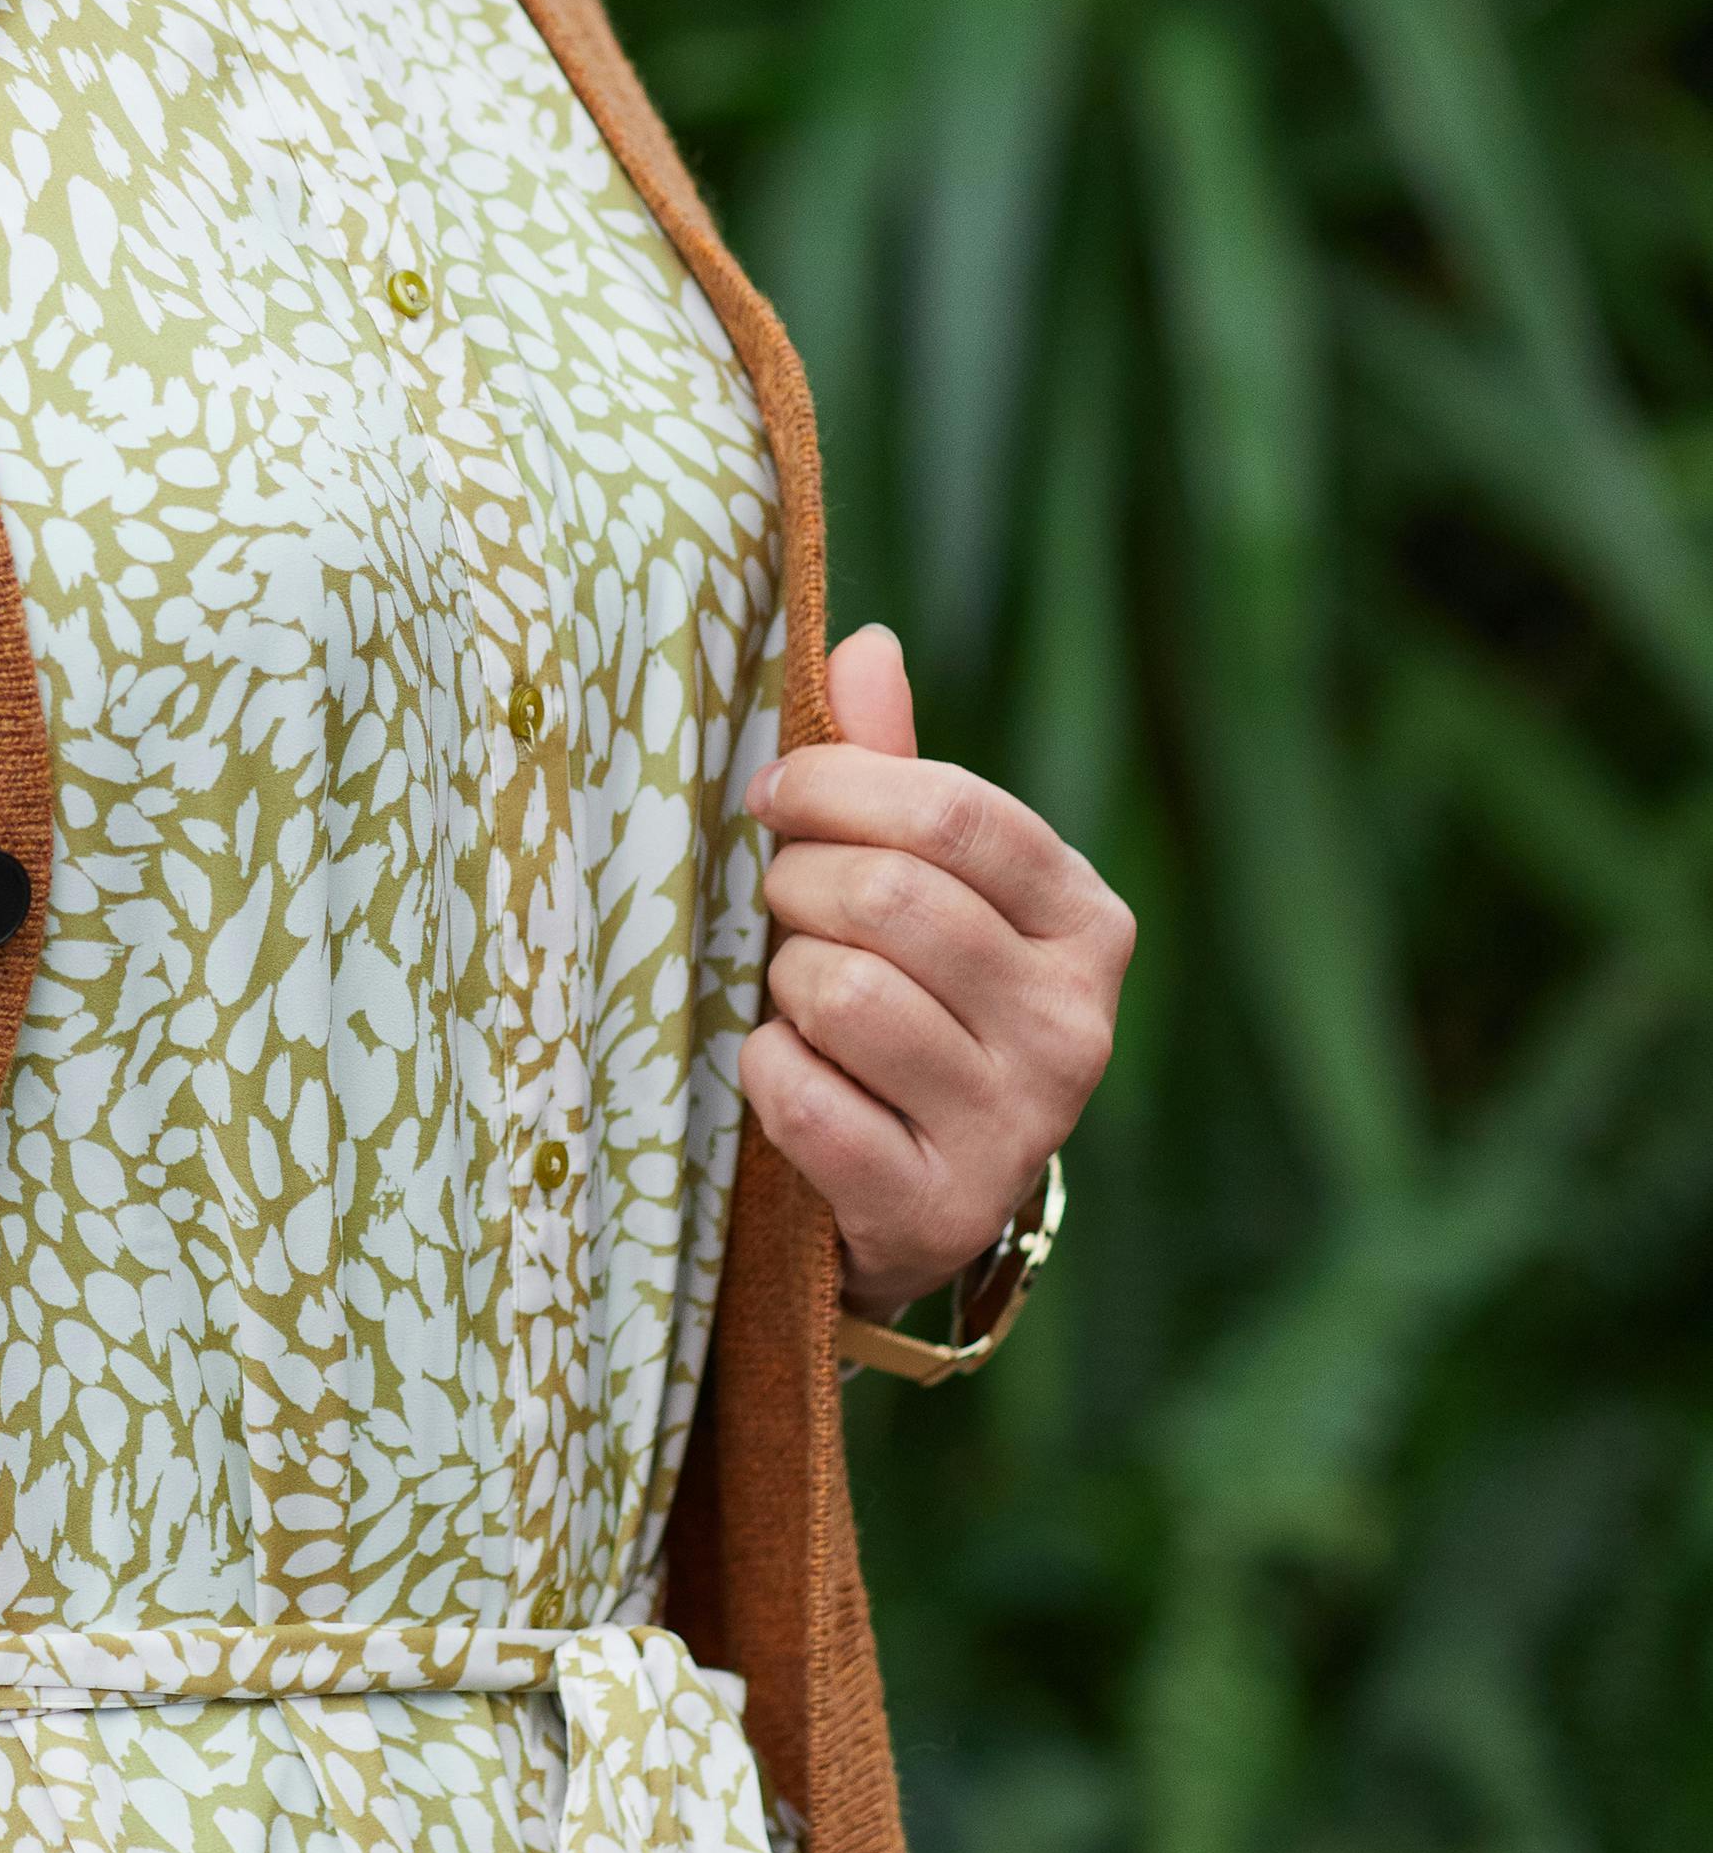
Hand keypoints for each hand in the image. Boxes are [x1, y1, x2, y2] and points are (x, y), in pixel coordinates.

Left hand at [740, 623, 1132, 1319]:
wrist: (910, 1197)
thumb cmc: (905, 1004)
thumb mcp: (916, 886)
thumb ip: (890, 773)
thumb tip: (864, 644)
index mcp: (1086, 923)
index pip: (957, 814)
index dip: (837, 787)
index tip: (771, 795)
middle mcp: (1074, 1027)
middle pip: (889, 897)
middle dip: (795, 886)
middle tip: (780, 908)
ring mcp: (1016, 1128)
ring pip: (842, 994)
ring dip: (782, 985)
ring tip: (799, 1001)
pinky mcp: (938, 1208)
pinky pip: (805, 1099)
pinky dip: (766, 1073)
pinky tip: (789, 1076)